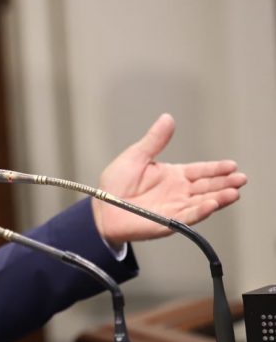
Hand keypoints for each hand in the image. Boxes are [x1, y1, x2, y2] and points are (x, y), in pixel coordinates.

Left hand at [93, 113, 247, 248]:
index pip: (200, 171)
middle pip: (206, 187)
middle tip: (240, 179)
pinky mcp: (167, 222)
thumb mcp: (136, 156)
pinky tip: (212, 205)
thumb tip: (167, 119)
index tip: (232, 165)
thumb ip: (154, 140)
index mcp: (172, 176)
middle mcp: (177, 192)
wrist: (101, 209)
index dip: (216, 168)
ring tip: (233, 193)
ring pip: (202, 202)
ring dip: (218, 198)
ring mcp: (174, 207)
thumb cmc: (114, 186)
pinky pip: (186, 217)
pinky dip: (200, 211)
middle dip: (224, 183)